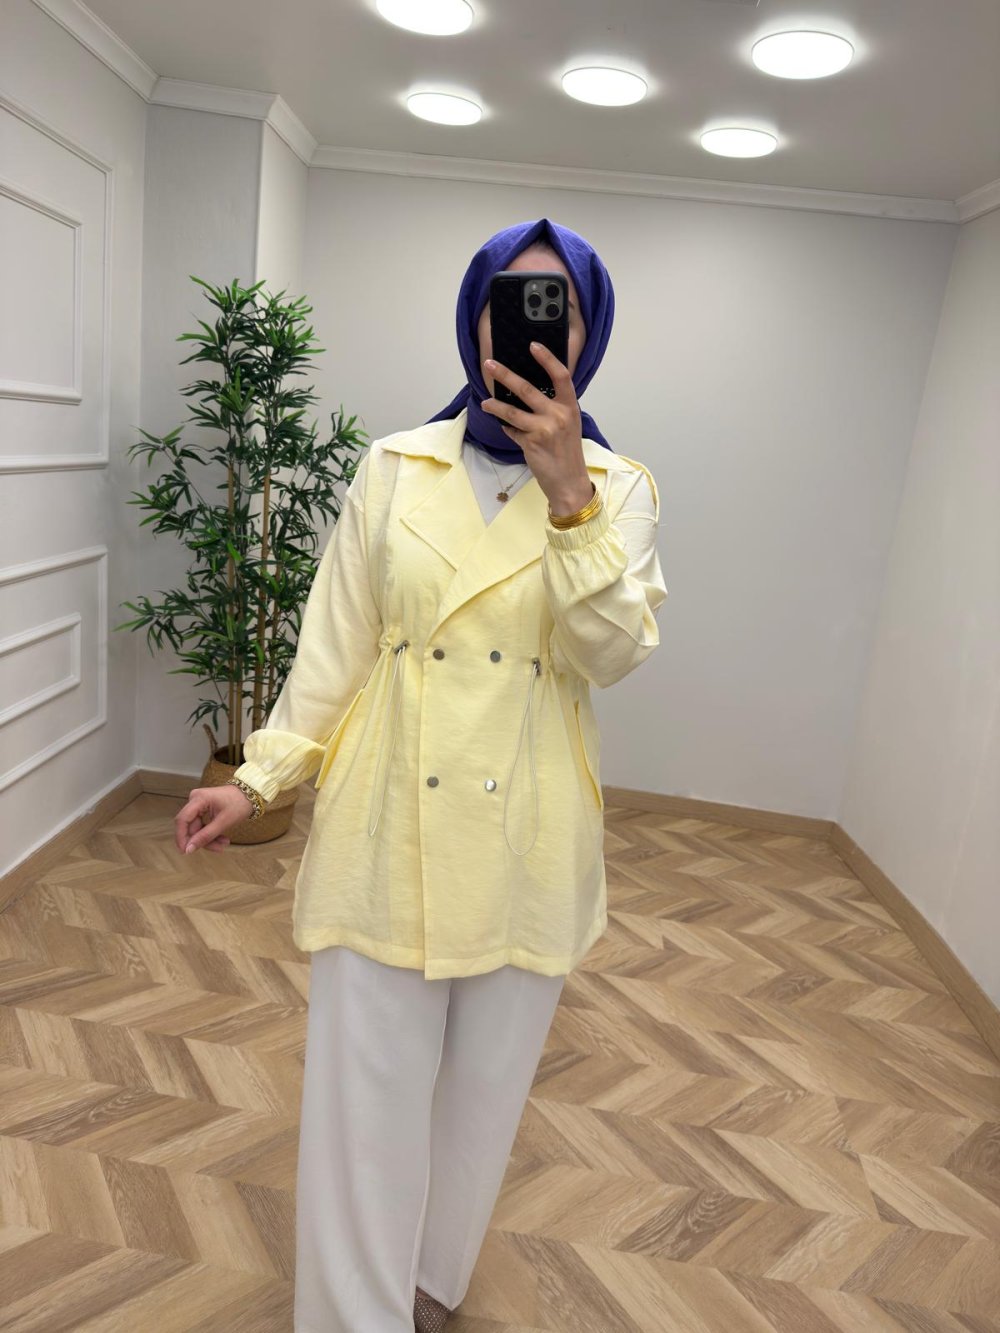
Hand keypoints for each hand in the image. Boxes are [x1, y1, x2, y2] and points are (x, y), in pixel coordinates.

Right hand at [175, 784, 252, 853]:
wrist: (251, 794)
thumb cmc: (239, 804)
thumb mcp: (224, 822)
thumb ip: (205, 836)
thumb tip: (188, 849)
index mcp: (198, 798)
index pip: (182, 820)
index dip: (181, 837)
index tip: (186, 852)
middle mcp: (195, 799)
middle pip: (191, 826)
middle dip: (203, 840)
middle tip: (218, 849)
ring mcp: (198, 804)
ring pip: (197, 828)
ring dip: (209, 839)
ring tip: (224, 844)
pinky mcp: (202, 808)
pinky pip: (202, 825)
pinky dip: (211, 833)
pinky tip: (222, 839)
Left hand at [481, 344, 594, 515]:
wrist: (569, 482)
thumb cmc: (567, 453)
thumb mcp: (567, 425)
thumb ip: (553, 408)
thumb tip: (527, 393)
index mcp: (570, 407)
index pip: (561, 376)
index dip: (547, 359)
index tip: (533, 345)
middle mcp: (558, 415)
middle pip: (527, 389)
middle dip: (504, 375)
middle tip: (489, 364)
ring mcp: (544, 429)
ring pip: (511, 411)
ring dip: (494, 405)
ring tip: (485, 402)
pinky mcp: (531, 443)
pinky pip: (511, 430)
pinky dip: (507, 428)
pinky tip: (507, 428)